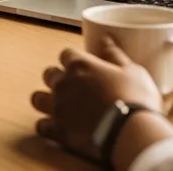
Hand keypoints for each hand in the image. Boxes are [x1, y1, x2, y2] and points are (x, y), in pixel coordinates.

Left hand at [32, 37, 166, 161]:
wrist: (132, 132)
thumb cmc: (136, 100)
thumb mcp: (132, 71)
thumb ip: (114, 54)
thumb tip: (106, 39)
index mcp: (79, 65)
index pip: (66, 54)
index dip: (74, 60)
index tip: (84, 67)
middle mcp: (63, 83)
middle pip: (49, 74)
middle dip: (58, 78)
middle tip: (74, 87)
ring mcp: (58, 107)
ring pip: (37, 98)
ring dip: (46, 100)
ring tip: (60, 106)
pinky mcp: (58, 130)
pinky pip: (41, 126)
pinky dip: (48, 126)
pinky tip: (59, 128)